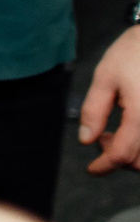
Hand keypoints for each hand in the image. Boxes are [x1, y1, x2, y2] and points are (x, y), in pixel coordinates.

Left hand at [79, 24, 139, 173]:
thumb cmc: (135, 52)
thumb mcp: (106, 77)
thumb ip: (94, 110)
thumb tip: (87, 139)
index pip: (123, 154)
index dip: (105, 166)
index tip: (92, 169)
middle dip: (118, 157)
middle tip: (101, 138)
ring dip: (133, 152)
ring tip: (115, 131)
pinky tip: (132, 126)